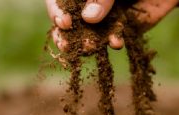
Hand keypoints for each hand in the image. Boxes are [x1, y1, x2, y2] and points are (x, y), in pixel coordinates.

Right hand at [45, 0, 178, 51]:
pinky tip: (115, 43)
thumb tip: (89, 18)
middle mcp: (89, 5)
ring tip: (90, 46)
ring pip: (90, 34)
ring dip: (87, 43)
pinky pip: (113, 38)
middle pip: (70, 23)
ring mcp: (105, 18)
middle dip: (66, 36)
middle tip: (67, 46)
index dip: (56, 13)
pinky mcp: (121, 29)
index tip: (63, 23)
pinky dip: (113, 42)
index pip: (58, 2)